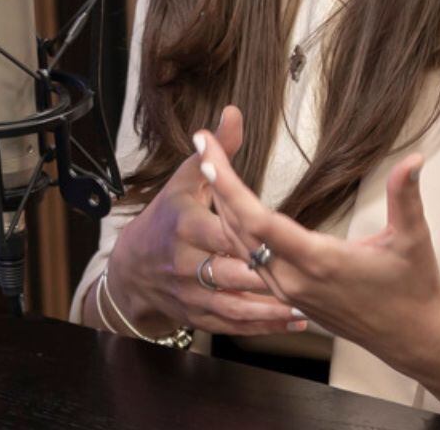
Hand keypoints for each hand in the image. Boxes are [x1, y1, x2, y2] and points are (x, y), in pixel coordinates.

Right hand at [104, 106, 307, 337]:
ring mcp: (190, 294)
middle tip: (306, 275)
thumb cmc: (166, 218)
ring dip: (271, 308)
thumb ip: (216, 152)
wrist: (131, 269)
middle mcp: (184, 263)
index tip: (279, 235)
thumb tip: (233, 112)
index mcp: (184, 225)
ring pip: (234, 306)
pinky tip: (294, 320)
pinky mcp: (198, 316)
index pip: (219, 230)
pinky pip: (232, 326)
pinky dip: (263, 326)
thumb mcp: (185, 181)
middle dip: (265, 275)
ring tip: (308, 305)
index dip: (248, 234)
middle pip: (229, 271)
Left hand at [196, 104, 439, 367]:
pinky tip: (229, 210)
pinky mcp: (290, 297)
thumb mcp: (412, 239)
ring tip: (209, 168)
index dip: (230, 187)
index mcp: (319, 262)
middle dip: (217, 185)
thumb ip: (406, 196)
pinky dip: (236, 230)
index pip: (259, 221)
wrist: (409, 337)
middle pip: (239, 230)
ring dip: (222, 207)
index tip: (209, 155)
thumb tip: (414, 159)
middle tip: (201, 146)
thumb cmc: (411, 289)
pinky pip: (251, 261)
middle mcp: (295, 279)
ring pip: (240, 247)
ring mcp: (289, 291)